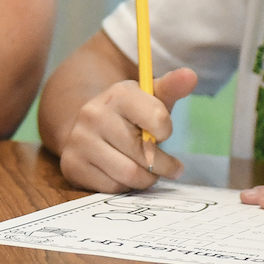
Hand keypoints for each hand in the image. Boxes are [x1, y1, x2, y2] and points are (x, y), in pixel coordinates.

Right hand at [56, 68, 197, 192]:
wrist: (86, 127)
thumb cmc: (128, 115)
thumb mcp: (149, 99)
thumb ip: (172, 88)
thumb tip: (190, 75)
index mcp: (118, 93)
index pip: (159, 119)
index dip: (165, 131)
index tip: (161, 133)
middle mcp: (94, 114)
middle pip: (146, 154)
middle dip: (163, 165)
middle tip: (170, 167)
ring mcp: (80, 140)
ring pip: (130, 174)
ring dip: (146, 179)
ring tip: (149, 172)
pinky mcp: (72, 164)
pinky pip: (112, 188)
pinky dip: (125, 187)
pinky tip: (124, 175)